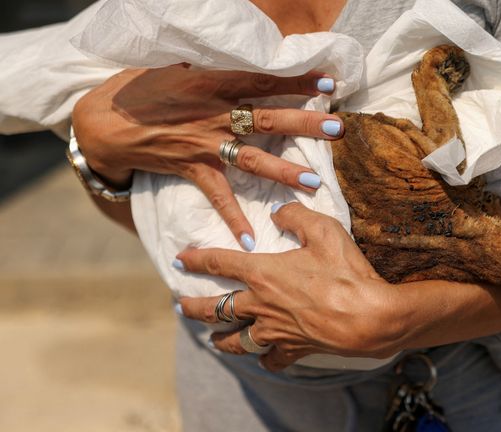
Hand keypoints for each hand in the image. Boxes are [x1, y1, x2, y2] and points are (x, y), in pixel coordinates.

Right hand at [72, 64, 343, 249]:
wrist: (104, 123)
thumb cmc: (144, 90)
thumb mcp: (179, 70)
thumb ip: (215, 73)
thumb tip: (244, 70)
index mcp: (213, 84)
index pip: (262, 80)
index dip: (296, 81)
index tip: (329, 82)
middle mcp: (213, 114)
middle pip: (266, 118)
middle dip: (304, 123)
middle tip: (337, 128)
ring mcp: (204, 144)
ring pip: (251, 157)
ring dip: (283, 170)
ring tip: (314, 181)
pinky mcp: (192, 168)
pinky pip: (218, 195)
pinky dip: (234, 217)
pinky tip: (252, 239)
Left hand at [174, 202, 403, 370]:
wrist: (368, 316)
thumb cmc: (346, 271)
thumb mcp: (324, 229)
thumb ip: (295, 215)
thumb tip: (277, 212)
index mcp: (263, 273)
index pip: (220, 262)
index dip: (197, 260)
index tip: (181, 259)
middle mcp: (261, 304)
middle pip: (216, 308)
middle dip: (193, 308)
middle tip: (180, 307)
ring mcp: (275, 330)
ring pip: (235, 340)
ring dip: (220, 339)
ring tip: (212, 338)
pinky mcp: (293, 348)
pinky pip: (270, 359)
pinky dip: (264, 358)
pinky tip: (263, 357)